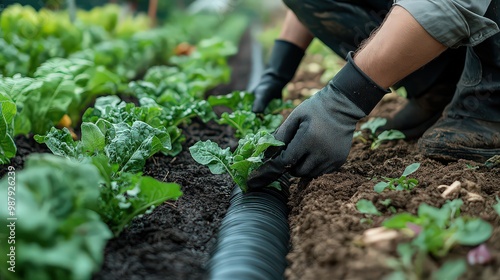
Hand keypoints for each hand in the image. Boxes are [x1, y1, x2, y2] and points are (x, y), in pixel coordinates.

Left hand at [247, 52, 388, 188]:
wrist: (342, 106)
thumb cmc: (314, 109)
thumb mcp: (294, 117)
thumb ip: (280, 135)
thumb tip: (267, 154)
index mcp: (308, 139)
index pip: (285, 161)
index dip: (272, 168)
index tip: (261, 175)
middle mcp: (322, 152)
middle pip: (297, 172)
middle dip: (290, 166)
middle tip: (293, 152)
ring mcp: (332, 158)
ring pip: (309, 174)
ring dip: (302, 167)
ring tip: (305, 151)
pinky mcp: (339, 161)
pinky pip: (321, 172)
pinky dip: (314, 167)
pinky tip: (316, 153)